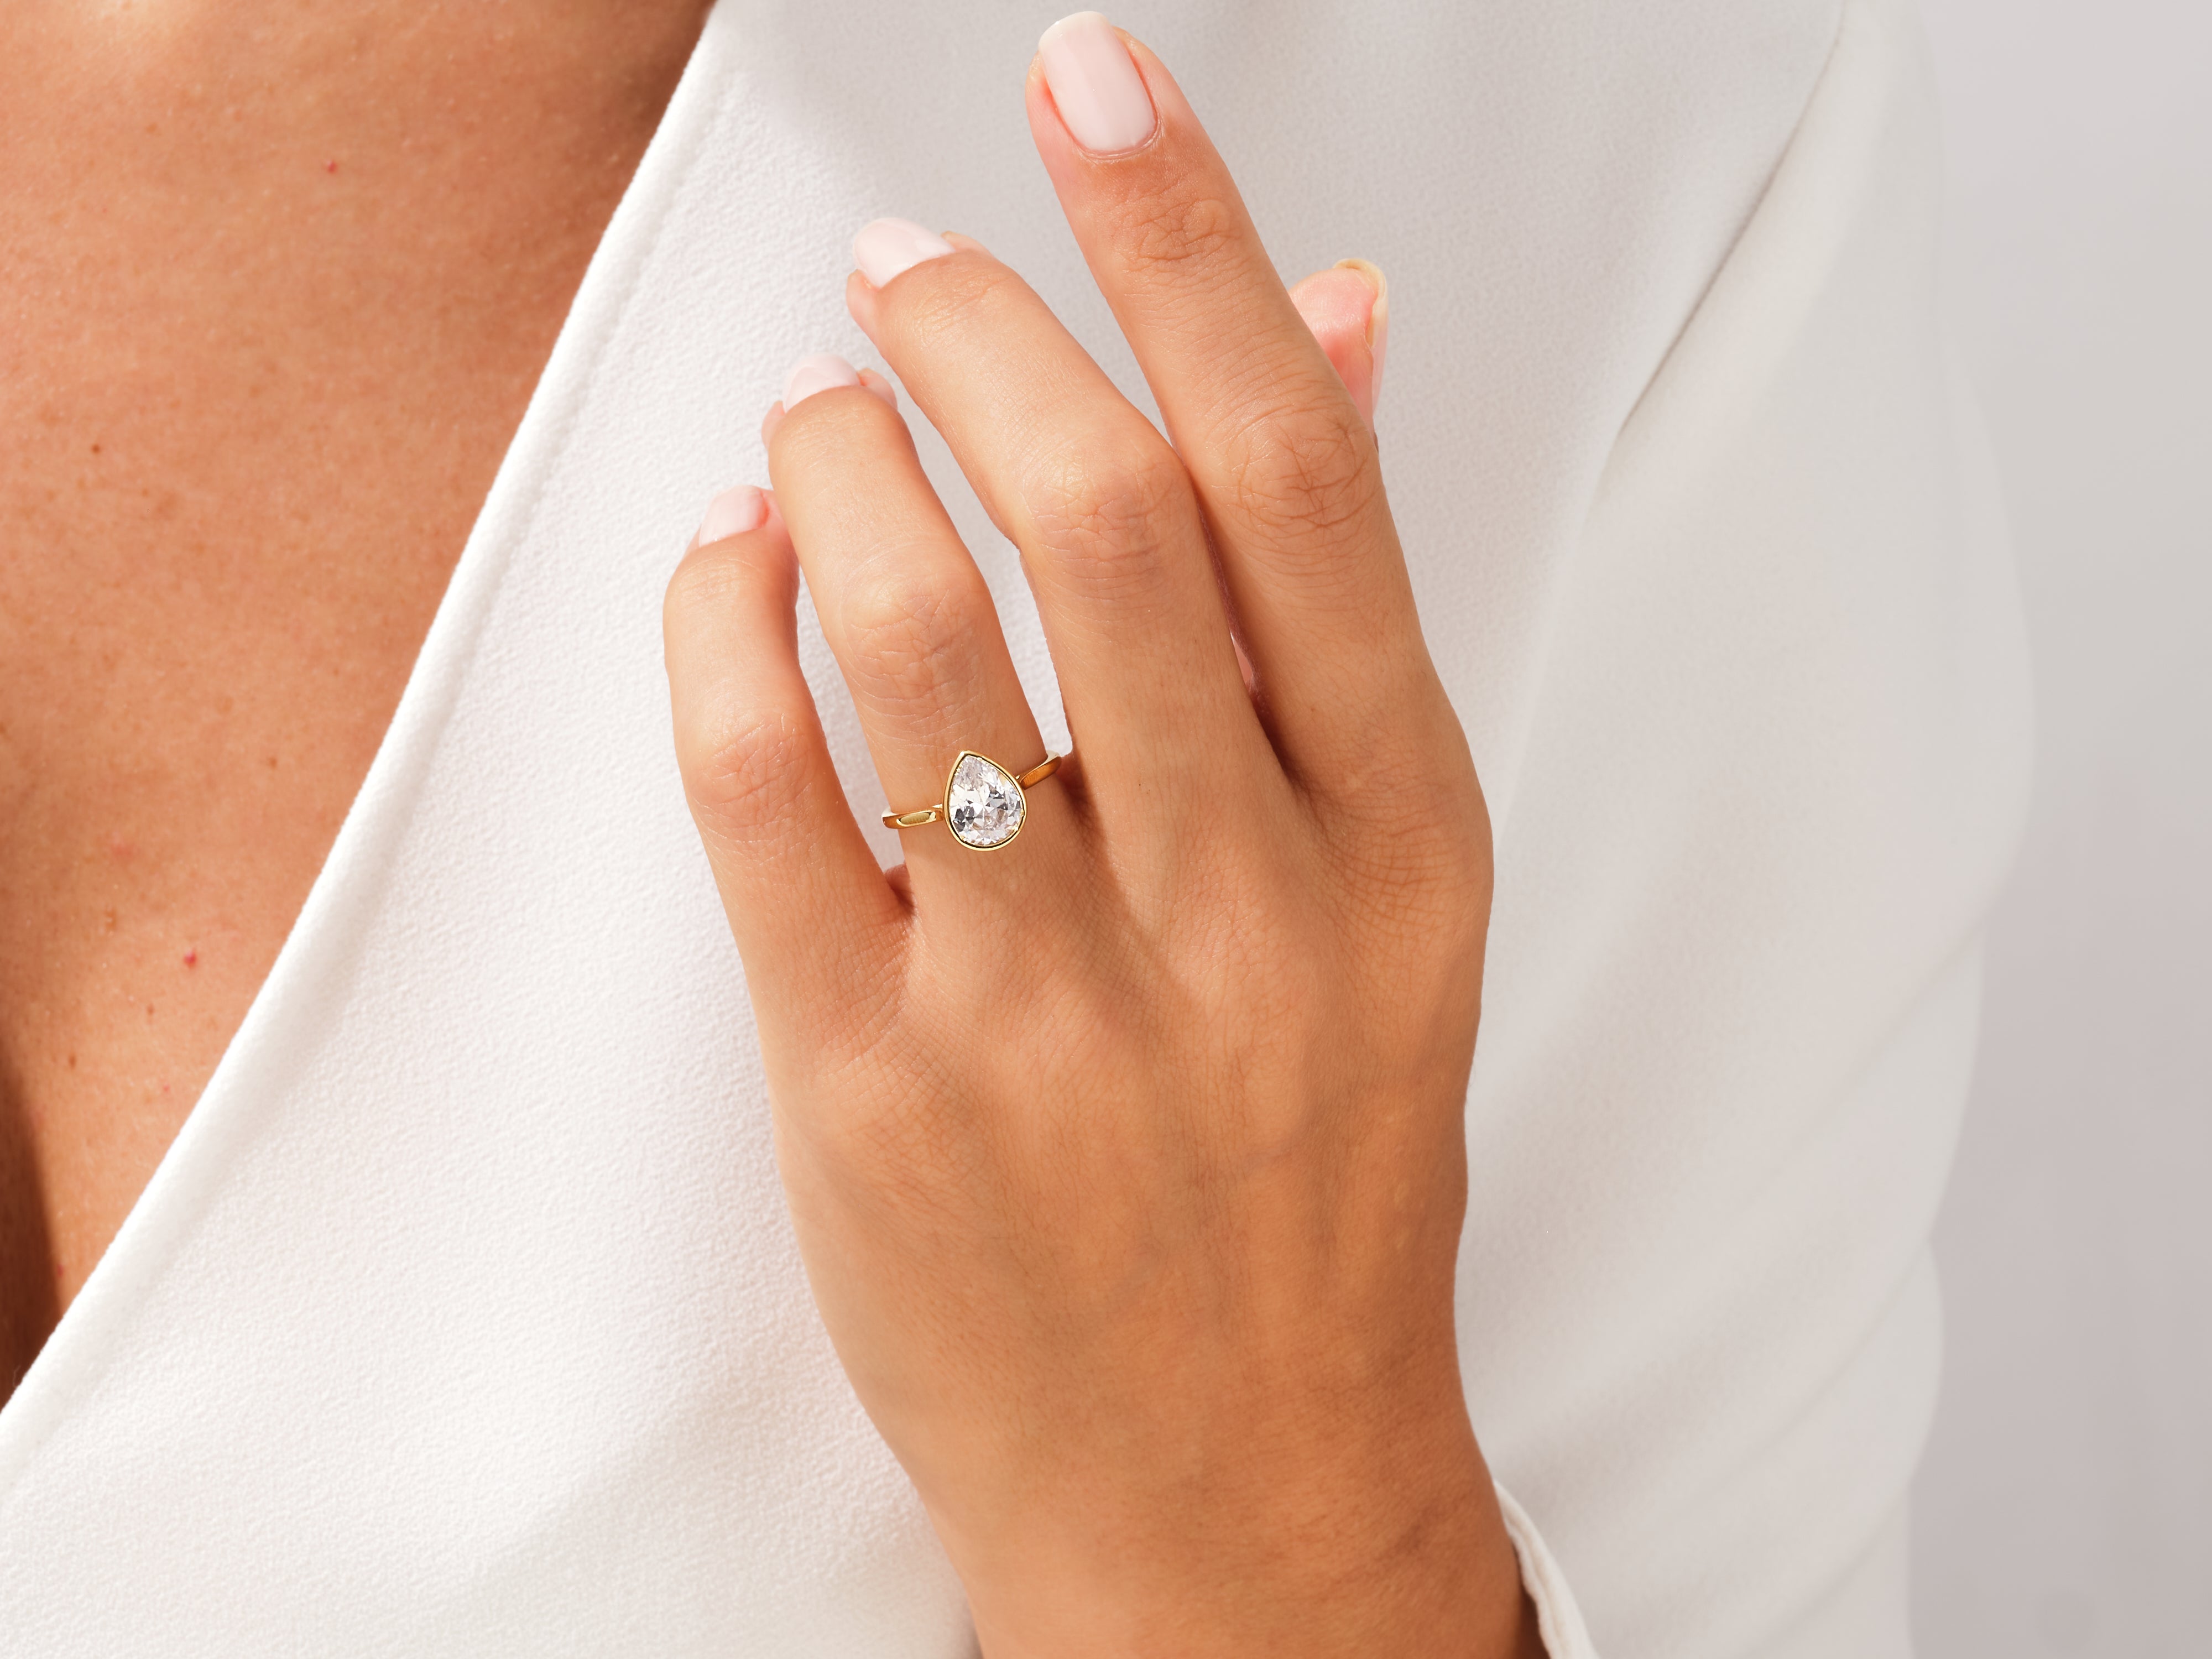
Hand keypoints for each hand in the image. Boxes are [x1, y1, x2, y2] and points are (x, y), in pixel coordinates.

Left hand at [664, 14, 1532, 1656]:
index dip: (1187, 244)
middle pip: (1105, 511)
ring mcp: (1055, 1002)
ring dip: (841, 456)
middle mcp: (1245, 906)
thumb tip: (1329, 321)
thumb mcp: (1393, 902)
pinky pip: (761, 785)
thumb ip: (1340, 611)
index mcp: (1397, 842)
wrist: (1231, 1486)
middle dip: (979, 328)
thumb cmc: (1311, 1178)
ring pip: (918, 625)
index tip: (1095, 87)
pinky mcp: (877, 1084)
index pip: (1299, 473)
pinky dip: (724, 621)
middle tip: (904, 267)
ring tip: (818, 413)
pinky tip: (732, 558)